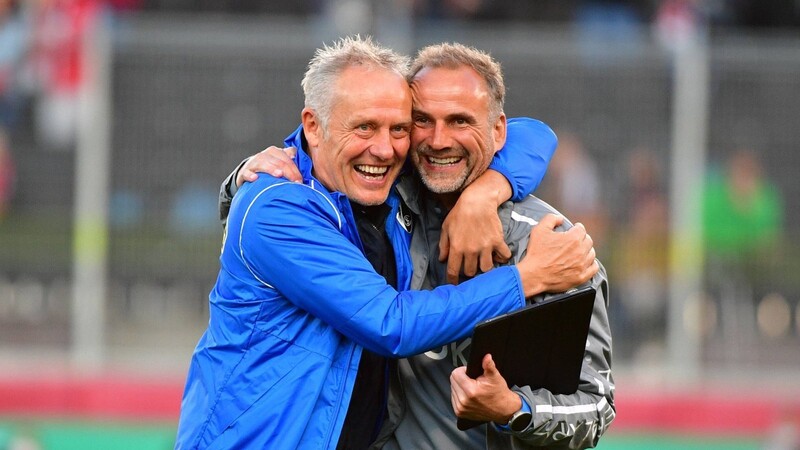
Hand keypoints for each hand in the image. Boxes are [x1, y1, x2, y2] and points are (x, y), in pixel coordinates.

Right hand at [235, 146, 299, 186]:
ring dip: (271, 168)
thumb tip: (306, 168)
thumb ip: (292, 163)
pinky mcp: (244, 171)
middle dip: (289, 172)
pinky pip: (246, 172)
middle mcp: (266, 155)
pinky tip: (255, 178)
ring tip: (279, 175)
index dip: (295, 169)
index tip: (300, 180)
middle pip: (279, 161)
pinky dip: (250, 175)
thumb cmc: (269, 169)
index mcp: (276, 152)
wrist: (248, 172)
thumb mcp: (280, 164)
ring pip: (263, 163)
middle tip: (295, 183)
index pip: (288, 157)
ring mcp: (254, 162)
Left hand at [439, 170, 512, 284]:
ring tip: (482, 262)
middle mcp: (471, 250)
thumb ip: (443, 245)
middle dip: (469, 271)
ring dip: (484, 267)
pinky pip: (503, 256)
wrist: (478, 201)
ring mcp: (485, 246)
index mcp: (456, 247)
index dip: (452, 280)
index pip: (453, 271)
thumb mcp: (446, 228)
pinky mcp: (497, 241)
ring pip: (486, 268)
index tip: (454, 283)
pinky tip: (497, 255)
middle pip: (470, 272)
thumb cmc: (460, 213)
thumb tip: (441, 259)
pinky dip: (501, 258)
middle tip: (469, 266)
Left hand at [450, 354, 520, 422]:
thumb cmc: (499, 394)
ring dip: (459, 386)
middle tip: (472, 380)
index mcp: (471, 391)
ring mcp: (461, 408)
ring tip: (471, 388)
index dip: (463, 370)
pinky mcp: (460, 413)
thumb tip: (486, 357)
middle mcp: (464, 401)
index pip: (455, 374)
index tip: (469, 372)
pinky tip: (468, 395)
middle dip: (461, 378)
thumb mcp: (495, 377)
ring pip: (452, 389)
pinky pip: (453, 398)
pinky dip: (459, 395)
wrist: (503, 410)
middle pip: (453, 381)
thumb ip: (488, 365)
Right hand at [516, 214, 597, 296]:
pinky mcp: (581, 277)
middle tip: (575, 240)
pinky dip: (591, 264)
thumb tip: (560, 218)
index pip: (581, 229)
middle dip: (582, 239)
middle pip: (588, 241)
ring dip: (587, 251)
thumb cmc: (536, 253)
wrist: (534, 275)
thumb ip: (551, 219)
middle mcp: (581, 251)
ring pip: (592, 254)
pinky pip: (594, 268)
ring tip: (579, 251)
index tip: (574, 229)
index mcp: (573, 238)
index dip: (577, 227)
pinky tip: (585, 263)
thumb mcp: (539, 230)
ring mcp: (582, 265)